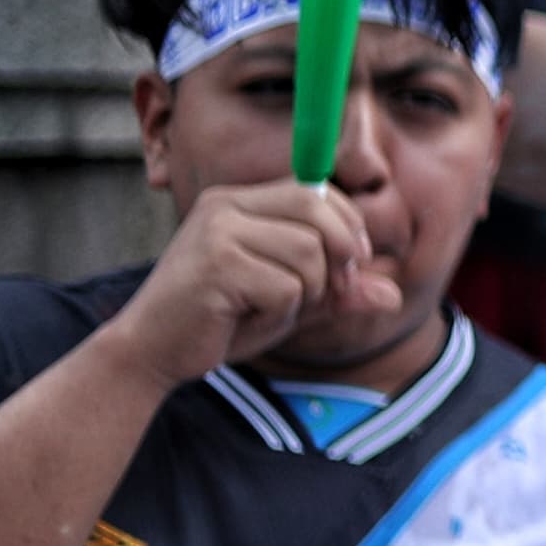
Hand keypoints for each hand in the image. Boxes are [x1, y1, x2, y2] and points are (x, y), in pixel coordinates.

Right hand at [109, 183, 393, 386]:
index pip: (317, 192)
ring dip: (304, 294)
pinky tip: (242, 321)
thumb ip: (338, 292)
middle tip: (324, 294)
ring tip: (266, 310)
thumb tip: (394, 294)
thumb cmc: (220, 322)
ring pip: (310, 254)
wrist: (150, 353)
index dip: (348, 227)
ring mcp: (217, 232)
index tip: (351, 264)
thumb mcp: (290, 302)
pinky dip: (278, 315)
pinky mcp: (215, 266)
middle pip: (319, 212)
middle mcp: (224, 206)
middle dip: (339, 257)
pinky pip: (286, 288)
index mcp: (238, 201)